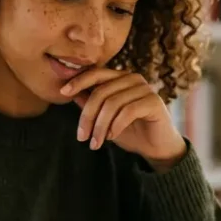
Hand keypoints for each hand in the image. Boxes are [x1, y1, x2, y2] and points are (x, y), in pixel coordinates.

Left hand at [60, 68, 185, 169]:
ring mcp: (145, 89)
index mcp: (121, 78)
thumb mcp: (105, 119)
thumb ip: (91, 104)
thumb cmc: (131, 132)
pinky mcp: (153, 102)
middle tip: (82, 137)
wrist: (156, 148)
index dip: (78, 81)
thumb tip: (71, 93)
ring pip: (112, 104)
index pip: (96, 73)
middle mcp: (133, 79)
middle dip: (87, 116)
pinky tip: (111, 137)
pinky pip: (127, 111)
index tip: (63, 93)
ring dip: (100, 126)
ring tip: (95, 143)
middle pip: (101, 92)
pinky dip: (115, 126)